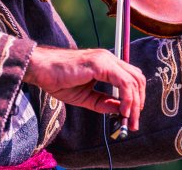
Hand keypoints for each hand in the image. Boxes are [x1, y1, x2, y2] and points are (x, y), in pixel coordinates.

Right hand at [23, 46, 145, 130]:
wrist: (41, 69)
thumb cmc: (59, 79)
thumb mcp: (86, 96)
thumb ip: (103, 102)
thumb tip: (120, 110)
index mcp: (107, 64)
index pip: (131, 77)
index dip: (136, 96)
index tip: (132, 115)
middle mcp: (109, 59)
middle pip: (137, 78)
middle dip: (139, 100)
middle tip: (134, 121)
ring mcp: (106, 59)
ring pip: (133, 80)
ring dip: (135, 102)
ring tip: (129, 119)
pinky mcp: (100, 64)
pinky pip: (122, 81)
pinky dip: (127, 97)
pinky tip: (122, 110)